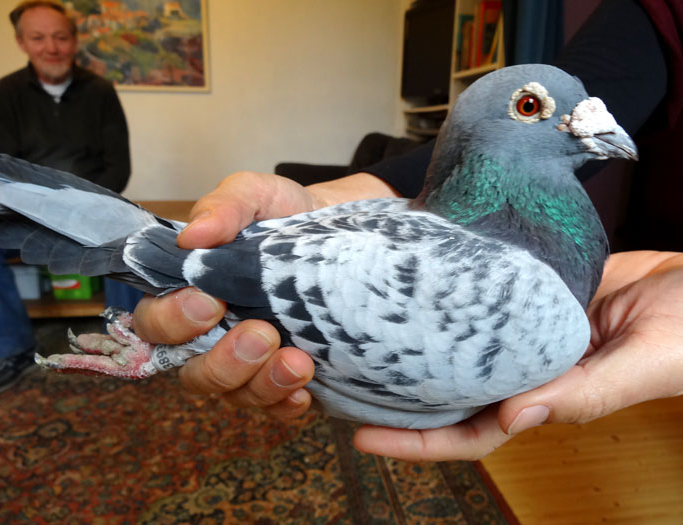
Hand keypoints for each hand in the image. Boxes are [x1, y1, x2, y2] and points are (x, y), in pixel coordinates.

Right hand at [132, 170, 396, 417]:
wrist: (345, 231)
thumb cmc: (286, 215)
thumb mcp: (256, 195)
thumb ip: (223, 206)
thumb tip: (192, 236)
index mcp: (192, 294)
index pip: (156, 323)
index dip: (174, 321)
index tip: (210, 300)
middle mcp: (213, 337)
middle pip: (192, 372)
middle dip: (223, 361)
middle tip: (262, 333)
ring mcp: (249, 364)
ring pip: (235, 395)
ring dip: (262, 384)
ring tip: (298, 361)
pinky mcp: (284, 380)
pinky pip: (276, 409)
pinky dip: (286, 404)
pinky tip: (304, 392)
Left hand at [352, 251, 682, 460]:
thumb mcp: (643, 363)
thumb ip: (585, 393)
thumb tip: (514, 419)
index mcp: (548, 398)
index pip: (470, 433)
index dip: (417, 442)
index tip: (362, 436)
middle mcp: (525, 370)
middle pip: (449, 394)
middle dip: (396, 399)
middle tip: (341, 385)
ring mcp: (521, 333)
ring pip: (456, 350)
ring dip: (413, 350)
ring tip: (362, 340)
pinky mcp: (527, 295)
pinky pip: (476, 304)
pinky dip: (444, 303)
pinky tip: (412, 292)